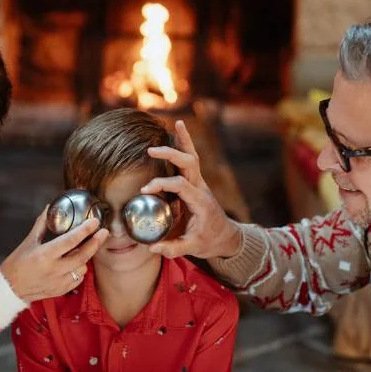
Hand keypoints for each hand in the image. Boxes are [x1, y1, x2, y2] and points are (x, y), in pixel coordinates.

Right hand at [0, 206, 108, 301]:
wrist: (10, 288)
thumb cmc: (17, 264)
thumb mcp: (29, 242)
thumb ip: (41, 225)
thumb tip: (49, 208)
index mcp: (45, 255)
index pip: (71, 240)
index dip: (85, 230)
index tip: (94, 221)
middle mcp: (54, 269)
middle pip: (83, 255)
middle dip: (96, 242)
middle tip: (104, 232)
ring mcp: (59, 282)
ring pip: (83, 268)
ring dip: (86, 258)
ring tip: (85, 249)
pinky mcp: (61, 290)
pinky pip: (78, 279)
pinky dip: (79, 270)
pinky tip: (76, 263)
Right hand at [141, 120, 241, 258]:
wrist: (225, 237)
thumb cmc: (209, 241)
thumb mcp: (192, 248)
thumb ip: (172, 248)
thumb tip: (151, 247)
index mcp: (200, 202)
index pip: (180, 185)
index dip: (162, 185)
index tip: (145, 191)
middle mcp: (201, 188)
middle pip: (189, 163)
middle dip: (171, 155)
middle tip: (151, 151)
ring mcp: (200, 183)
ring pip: (193, 156)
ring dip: (184, 141)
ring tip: (177, 123)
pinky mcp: (196, 182)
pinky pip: (191, 160)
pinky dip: (184, 145)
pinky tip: (178, 131)